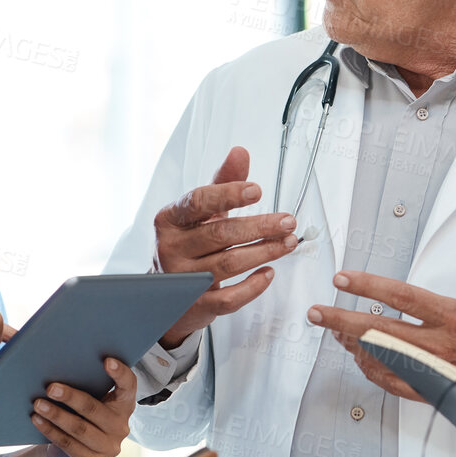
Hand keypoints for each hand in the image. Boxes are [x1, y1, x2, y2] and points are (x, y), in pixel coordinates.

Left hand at [31, 358, 135, 456]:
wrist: (73, 454)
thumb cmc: (80, 417)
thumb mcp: (89, 400)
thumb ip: (84, 385)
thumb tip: (55, 364)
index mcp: (124, 405)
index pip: (129, 386)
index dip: (120, 373)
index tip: (107, 360)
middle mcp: (120, 426)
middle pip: (94, 409)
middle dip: (71, 397)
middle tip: (50, 387)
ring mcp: (109, 447)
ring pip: (79, 428)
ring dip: (56, 415)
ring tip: (38, 404)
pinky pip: (68, 444)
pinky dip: (50, 431)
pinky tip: (37, 420)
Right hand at [155, 146, 298, 348]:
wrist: (168, 292)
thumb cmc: (188, 244)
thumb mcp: (202, 212)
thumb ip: (222, 183)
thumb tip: (240, 152)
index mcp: (170, 219)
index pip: (199, 202)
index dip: (229, 195)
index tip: (257, 191)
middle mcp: (172, 247)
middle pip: (220, 234)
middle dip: (259, 227)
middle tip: (287, 222)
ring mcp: (183, 278)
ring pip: (228, 264)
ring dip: (263, 252)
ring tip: (287, 243)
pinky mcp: (195, 304)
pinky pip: (228, 298)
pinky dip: (253, 286)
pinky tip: (268, 273)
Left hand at [307, 212, 455, 397]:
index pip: (402, 297)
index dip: (368, 286)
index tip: (344, 279)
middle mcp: (443, 346)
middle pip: (380, 330)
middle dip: (343, 319)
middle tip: (319, 311)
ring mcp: (437, 371)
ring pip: (383, 359)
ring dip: (354, 345)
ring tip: (334, 332)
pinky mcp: (439, 392)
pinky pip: (397, 384)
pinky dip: (375, 371)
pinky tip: (364, 361)